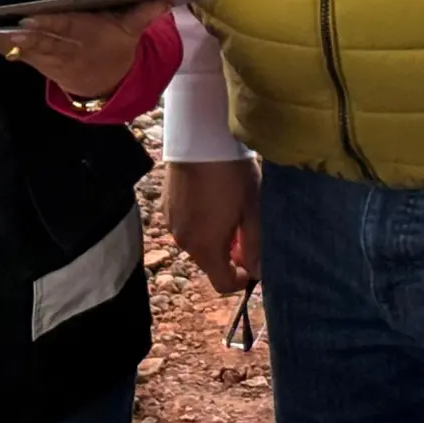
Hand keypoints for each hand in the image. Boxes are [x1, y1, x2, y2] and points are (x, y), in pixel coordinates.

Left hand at [0, 0, 164, 103]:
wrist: (106, 82)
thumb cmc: (115, 43)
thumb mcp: (131, 31)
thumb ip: (143, 13)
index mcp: (84, 35)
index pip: (65, 28)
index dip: (48, 26)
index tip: (31, 20)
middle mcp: (59, 48)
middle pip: (33, 39)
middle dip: (9, 34)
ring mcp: (40, 56)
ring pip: (9, 45)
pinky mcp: (27, 58)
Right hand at [166, 158, 262, 293]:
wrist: (200, 138)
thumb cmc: (232, 174)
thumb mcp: (253, 209)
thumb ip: (255, 246)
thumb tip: (258, 271)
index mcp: (206, 247)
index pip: (222, 284)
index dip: (240, 279)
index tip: (252, 261)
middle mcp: (183, 241)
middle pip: (209, 262)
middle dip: (229, 254)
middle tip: (245, 230)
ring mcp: (171, 223)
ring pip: (197, 243)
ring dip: (214, 237)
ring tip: (229, 210)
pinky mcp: (165, 206)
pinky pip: (186, 225)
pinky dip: (200, 222)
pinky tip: (211, 198)